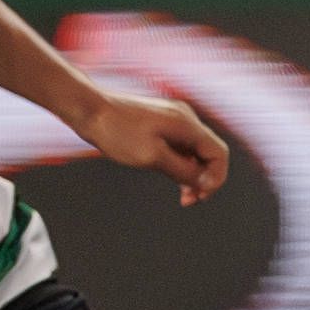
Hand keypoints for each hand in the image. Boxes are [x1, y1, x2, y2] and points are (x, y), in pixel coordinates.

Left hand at [79, 88, 232, 206]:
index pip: (219, 154)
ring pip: (194, 151)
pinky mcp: (161, 123)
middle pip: (209, 153)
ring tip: (182, 195)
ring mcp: (173, 120)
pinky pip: (181, 146)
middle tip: (191, 200)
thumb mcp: (152, 157)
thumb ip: (183, 171)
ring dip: (192, 173)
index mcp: (187, 125)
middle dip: (205, 178)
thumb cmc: (117, 132)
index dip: (216, 178)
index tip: (202, 196)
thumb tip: (206, 182)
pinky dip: (181, 164)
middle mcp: (185, 119)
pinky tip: (171, 176)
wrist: (90, 110)